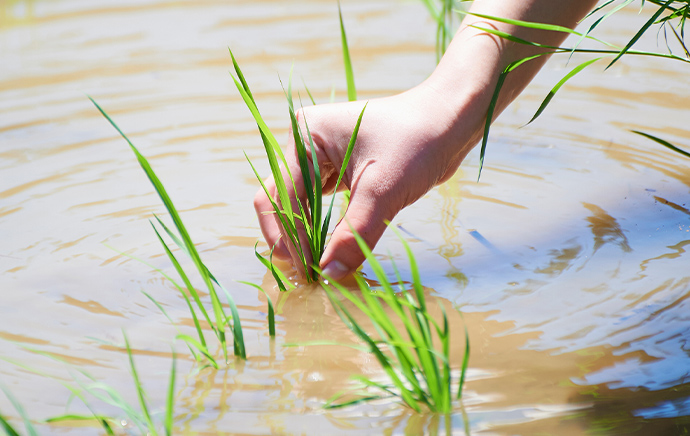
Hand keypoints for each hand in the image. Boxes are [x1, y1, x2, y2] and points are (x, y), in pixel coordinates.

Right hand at [254, 82, 483, 279]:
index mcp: (306, 136)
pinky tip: (326, 250)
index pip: (282, 195)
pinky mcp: (338, 171)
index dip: (290, 235)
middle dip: (289, 236)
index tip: (305, 269)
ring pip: (298, 203)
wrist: (449, 121)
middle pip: (282, 199)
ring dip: (303, 234)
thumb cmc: (416, 143)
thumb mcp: (382, 191)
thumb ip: (353, 234)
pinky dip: (320, 227)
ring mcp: (320, 158)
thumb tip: (329, 274)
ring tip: (312, 268)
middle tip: (302, 273)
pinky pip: (318, 203)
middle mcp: (306, 145)